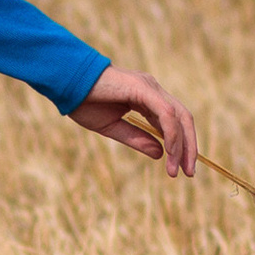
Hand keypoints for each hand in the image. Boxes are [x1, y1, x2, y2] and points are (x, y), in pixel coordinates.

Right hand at [69, 65, 197, 175]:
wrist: (65, 82)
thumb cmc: (82, 101)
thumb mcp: (112, 127)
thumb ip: (137, 138)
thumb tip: (161, 154)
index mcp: (145, 97)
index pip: (173, 122)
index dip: (180, 144)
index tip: (179, 167)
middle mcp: (152, 90)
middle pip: (183, 119)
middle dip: (189, 147)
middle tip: (188, 173)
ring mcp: (150, 87)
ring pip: (179, 117)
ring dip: (182, 145)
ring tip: (177, 168)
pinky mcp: (144, 88)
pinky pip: (166, 113)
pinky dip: (172, 134)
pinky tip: (170, 152)